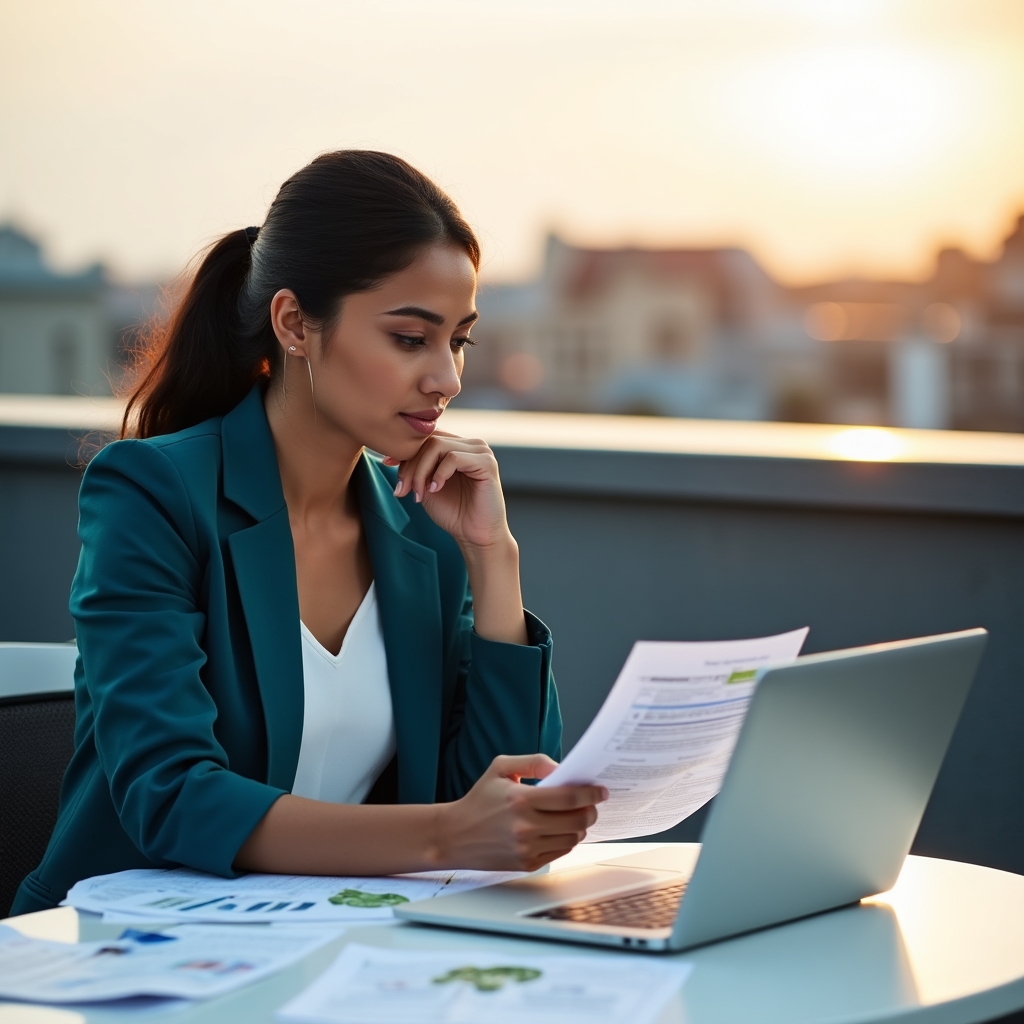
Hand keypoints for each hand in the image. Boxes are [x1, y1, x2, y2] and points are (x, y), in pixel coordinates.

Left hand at [384, 433, 508, 550]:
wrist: (474, 535)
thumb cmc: (453, 512)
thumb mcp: (425, 486)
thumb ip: (414, 468)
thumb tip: (389, 456)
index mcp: (458, 446)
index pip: (427, 437)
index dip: (405, 450)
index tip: (387, 464)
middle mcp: (471, 444)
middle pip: (430, 440)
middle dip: (410, 465)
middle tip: (403, 490)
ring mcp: (481, 452)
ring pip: (438, 446)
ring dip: (421, 470)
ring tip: (418, 493)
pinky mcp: (487, 463)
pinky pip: (454, 458)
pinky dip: (439, 474)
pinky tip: (435, 490)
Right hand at [434, 754, 607, 871]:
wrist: (455, 835)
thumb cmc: (479, 800)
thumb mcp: (500, 768)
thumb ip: (533, 761)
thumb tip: (561, 769)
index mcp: (520, 800)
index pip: (569, 798)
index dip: (591, 794)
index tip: (601, 790)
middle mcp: (525, 827)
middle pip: (577, 821)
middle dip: (591, 811)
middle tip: (592, 804)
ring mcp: (527, 848)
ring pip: (572, 839)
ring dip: (580, 826)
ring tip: (576, 816)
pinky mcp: (527, 864)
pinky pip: (560, 852)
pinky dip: (566, 840)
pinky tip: (560, 829)